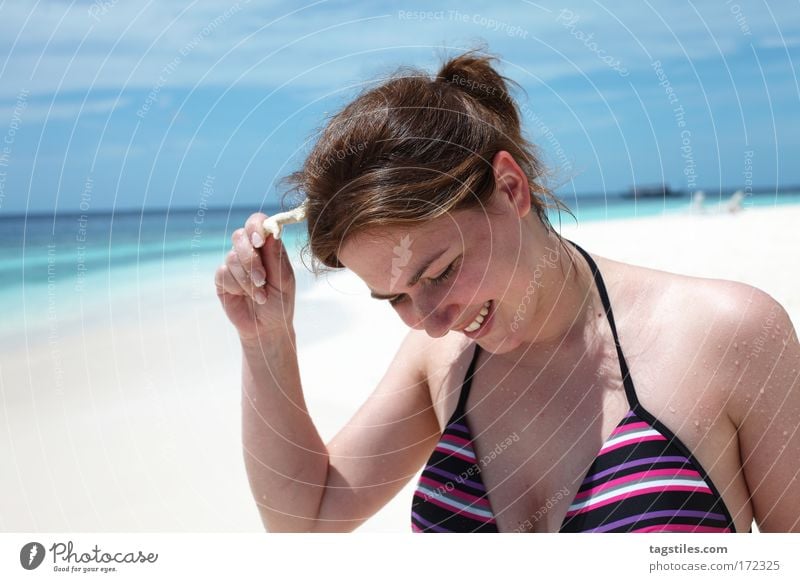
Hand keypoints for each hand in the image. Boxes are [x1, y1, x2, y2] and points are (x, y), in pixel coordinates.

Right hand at [214, 212, 295, 342]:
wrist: (267, 327)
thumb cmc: (280, 302)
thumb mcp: (284, 281)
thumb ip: (276, 257)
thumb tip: (272, 232)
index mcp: (267, 247)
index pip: (256, 223)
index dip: (255, 227)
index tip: (260, 242)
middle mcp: (249, 252)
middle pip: (240, 237)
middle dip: (250, 259)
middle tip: (262, 279)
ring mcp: (233, 265)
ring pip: (232, 258)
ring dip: (247, 279)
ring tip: (260, 296)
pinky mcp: (222, 279)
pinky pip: (224, 273)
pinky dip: (237, 286)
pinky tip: (245, 297)